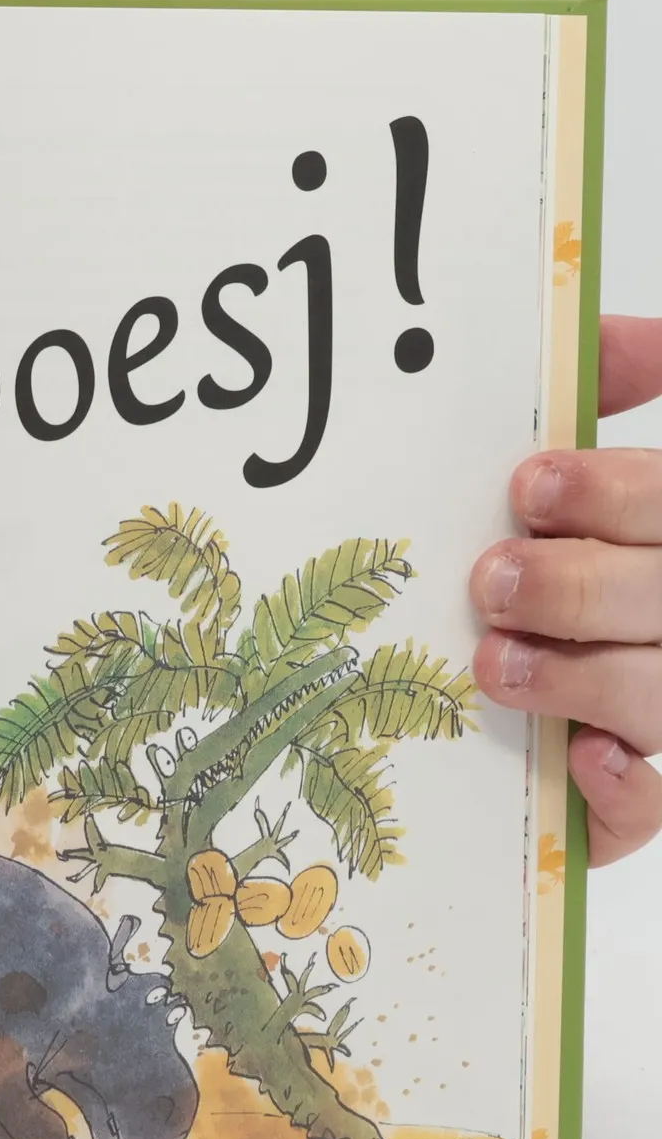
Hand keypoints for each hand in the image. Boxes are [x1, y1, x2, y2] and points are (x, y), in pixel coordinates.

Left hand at [472, 316, 661, 864]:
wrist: (590, 628)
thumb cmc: (598, 545)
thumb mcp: (612, 471)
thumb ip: (616, 385)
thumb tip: (596, 327)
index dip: (615, 492)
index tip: (529, 483)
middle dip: (583, 588)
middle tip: (493, 578)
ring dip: (587, 679)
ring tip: (496, 663)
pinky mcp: (637, 798)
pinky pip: (653, 811)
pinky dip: (625, 792)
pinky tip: (585, 756)